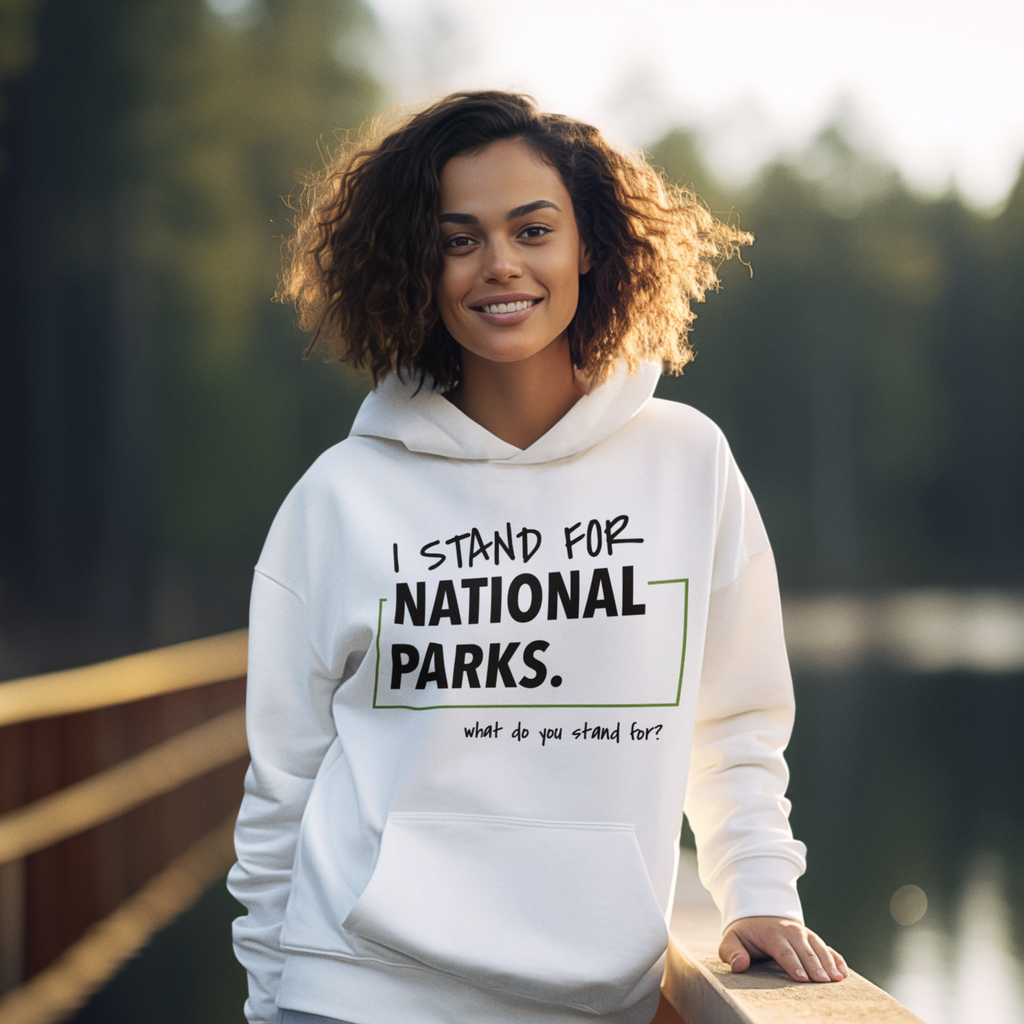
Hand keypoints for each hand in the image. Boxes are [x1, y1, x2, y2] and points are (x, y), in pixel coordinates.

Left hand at [718, 916, 847, 982]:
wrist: (758, 916)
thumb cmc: (745, 934)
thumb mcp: (731, 940)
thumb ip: (732, 952)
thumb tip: (740, 965)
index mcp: (772, 934)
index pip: (783, 951)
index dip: (793, 964)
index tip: (802, 978)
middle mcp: (791, 932)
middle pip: (805, 951)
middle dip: (814, 966)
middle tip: (824, 981)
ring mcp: (804, 934)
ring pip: (819, 948)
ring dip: (829, 963)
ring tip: (837, 979)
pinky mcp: (813, 939)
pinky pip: (827, 948)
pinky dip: (836, 959)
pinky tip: (843, 973)